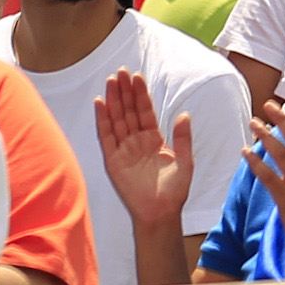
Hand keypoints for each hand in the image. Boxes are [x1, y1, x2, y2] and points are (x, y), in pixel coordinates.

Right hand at [93, 69, 195, 233]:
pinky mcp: (113, 160)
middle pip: (129, 111)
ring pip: (117, 119)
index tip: (137, 76)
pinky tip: (100, 104)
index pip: (146, 111)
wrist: (160, 212)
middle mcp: (137, 141)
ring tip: (111, 81)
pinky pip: (106, 137)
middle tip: (122, 71)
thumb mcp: (185, 161)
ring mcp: (124, 149)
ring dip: (113, 101)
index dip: (141, 94)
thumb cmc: (174, 190)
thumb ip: (183, 138)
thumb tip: (184, 114)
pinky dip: (103, 121)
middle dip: (125, 92)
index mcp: (155, 139)